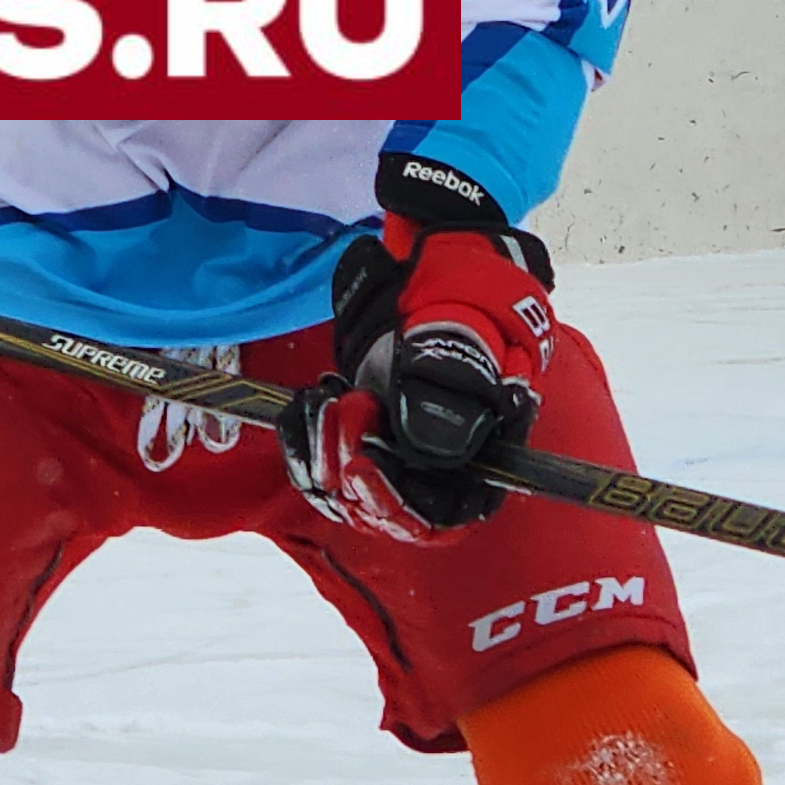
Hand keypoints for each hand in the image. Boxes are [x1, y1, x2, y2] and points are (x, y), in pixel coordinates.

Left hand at [282, 158, 555, 542]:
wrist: (435, 268)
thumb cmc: (469, 296)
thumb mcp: (475, 331)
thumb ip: (461, 383)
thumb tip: (432, 442)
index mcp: (481, 456)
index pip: (439, 516)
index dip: (398, 505)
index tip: (362, 466)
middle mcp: (436, 469)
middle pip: (385, 510)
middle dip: (350, 469)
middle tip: (340, 407)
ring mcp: (394, 455)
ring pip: (346, 491)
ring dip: (322, 453)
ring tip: (322, 398)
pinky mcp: (358, 437)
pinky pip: (319, 465)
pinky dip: (303, 442)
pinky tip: (303, 405)